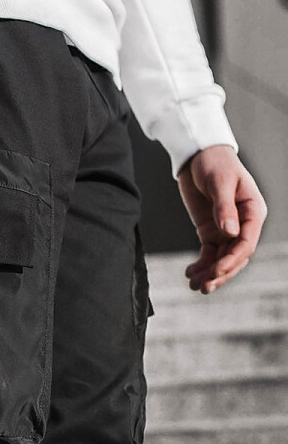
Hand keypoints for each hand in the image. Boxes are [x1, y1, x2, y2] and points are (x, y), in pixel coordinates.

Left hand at [178, 145, 267, 293]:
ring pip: (221, 258)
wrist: (198, 156)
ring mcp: (227, 229)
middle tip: (204, 287)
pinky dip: (200, 265)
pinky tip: (189, 273)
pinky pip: (208, 253)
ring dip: (209, 273)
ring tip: (193, 286)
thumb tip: (231, 232)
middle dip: (220, 273)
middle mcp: (243, 223)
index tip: (216, 271)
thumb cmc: (214, 163)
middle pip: (235, 256)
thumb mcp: (220, 182)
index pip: (247, 242)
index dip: (233, 260)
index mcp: (253, 211)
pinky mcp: (211, 231)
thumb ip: (224, 207)